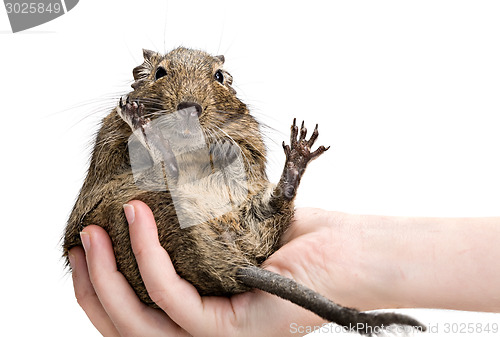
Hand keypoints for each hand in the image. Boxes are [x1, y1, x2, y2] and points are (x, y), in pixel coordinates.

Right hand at [69, 201, 334, 336]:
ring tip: (96, 230)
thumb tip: (145, 203)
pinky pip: (173, 297)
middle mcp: (204, 335)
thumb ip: (187, 237)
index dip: (98, 287)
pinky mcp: (232, 328)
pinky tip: (139, 217)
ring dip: (107, 274)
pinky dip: (149, 256)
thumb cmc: (294, 239)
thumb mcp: (226, 237)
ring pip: (139, 322)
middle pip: (125, 327)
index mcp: (201, 317)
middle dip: (91, 285)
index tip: (84, 245)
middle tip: (80, 240)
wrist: (349, 251)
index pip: (134, 316)